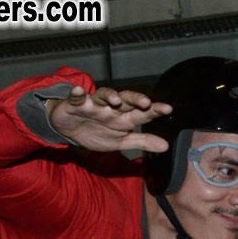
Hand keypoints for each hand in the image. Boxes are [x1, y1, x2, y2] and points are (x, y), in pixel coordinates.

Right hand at [46, 87, 172, 152]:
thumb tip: (166, 146)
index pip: (142, 112)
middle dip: (135, 99)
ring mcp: (93, 104)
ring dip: (109, 96)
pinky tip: (78, 92)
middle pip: (125, 100)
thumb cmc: (98, 132)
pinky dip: (77, 94)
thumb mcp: (121, 141)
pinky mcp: (75, 104)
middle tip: (145, 102)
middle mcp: (111, 108)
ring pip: (103, 96)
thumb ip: (143, 142)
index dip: (155, 110)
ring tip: (115, 99)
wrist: (69, 130)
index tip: (167, 109)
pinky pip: (76, 97)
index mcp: (124, 118)